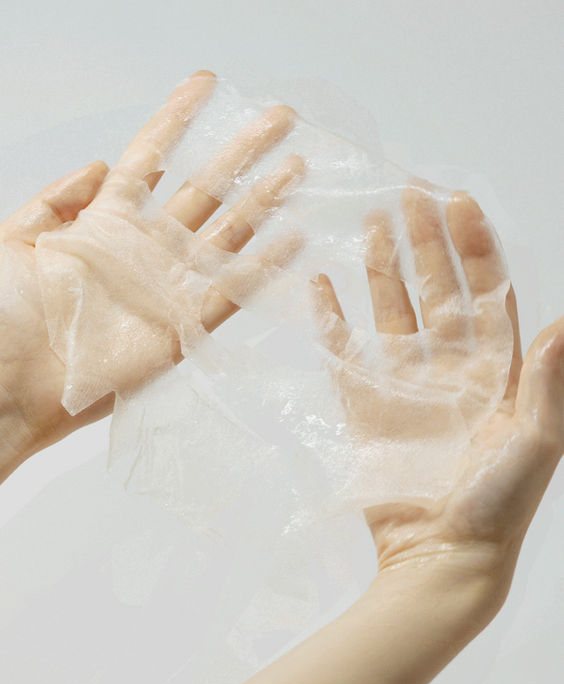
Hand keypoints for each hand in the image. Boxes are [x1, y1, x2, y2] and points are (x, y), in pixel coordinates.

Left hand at [0, 71, 302, 479]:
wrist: (12, 387)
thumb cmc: (6, 316)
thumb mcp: (14, 240)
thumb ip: (57, 200)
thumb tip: (102, 164)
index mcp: (105, 224)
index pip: (150, 158)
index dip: (177, 120)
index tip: (206, 85)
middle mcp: (146, 250)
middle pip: (205, 190)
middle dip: (242, 153)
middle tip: (279, 120)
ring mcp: (169, 287)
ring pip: (227, 235)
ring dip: (263, 201)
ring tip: (296, 168)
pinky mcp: (184, 328)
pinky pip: (231, 291)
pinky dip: (262, 267)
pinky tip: (292, 238)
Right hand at [316, 187, 563, 587]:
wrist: (440, 553)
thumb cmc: (496, 503)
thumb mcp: (535, 441)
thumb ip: (546, 381)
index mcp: (494, 366)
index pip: (484, 289)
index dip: (473, 245)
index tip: (457, 202)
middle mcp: (449, 363)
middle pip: (436, 287)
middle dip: (425, 240)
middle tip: (408, 195)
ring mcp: (404, 379)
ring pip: (390, 307)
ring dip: (381, 266)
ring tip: (370, 224)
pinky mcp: (365, 400)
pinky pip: (344, 348)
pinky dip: (331, 316)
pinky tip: (321, 285)